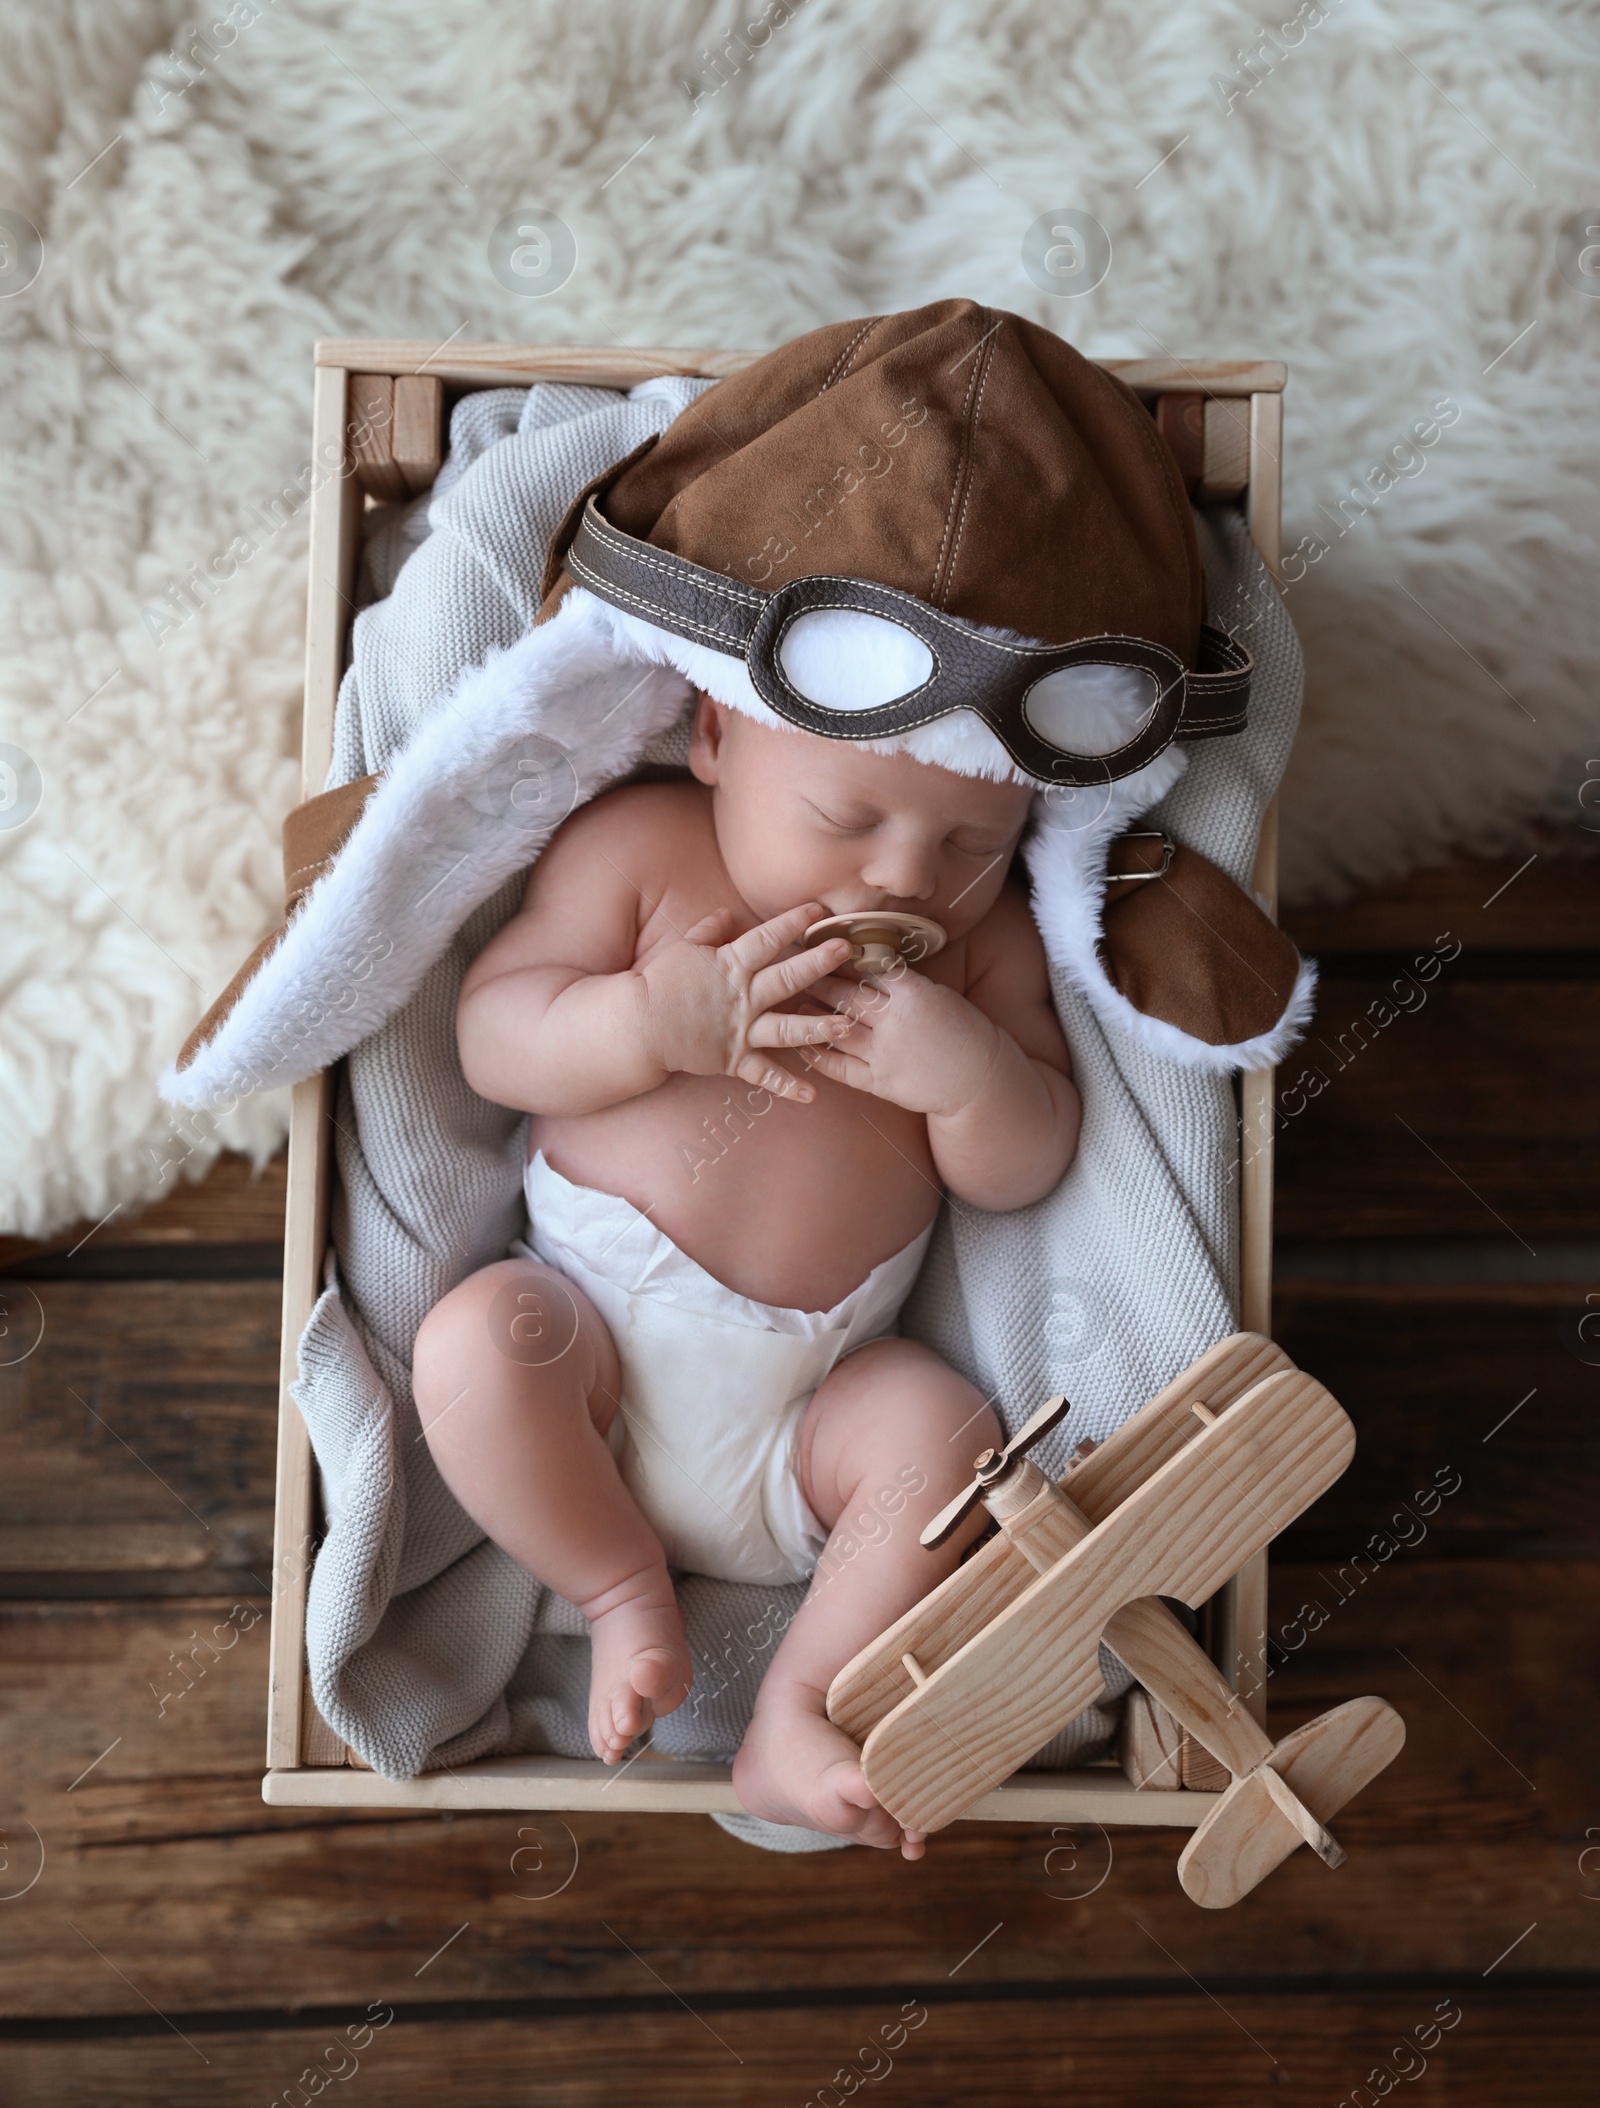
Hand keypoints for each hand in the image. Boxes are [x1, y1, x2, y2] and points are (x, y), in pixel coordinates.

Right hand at [636, 903, 856, 1102]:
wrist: (639, 1025)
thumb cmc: (660, 983)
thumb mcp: (684, 949)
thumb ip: (709, 930)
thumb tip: (728, 913)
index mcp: (732, 965)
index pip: (768, 939)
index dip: (793, 922)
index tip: (819, 910)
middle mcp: (743, 997)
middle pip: (788, 977)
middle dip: (819, 963)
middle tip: (846, 951)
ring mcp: (741, 1029)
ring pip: (787, 1028)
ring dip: (818, 1027)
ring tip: (848, 1026)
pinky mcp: (734, 1058)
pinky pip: (764, 1074)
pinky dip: (787, 1086)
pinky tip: (812, 1094)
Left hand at [799, 961, 1001, 1116]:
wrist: (980, 1080)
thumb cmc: (965, 1033)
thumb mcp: (940, 995)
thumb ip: (905, 984)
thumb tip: (870, 967)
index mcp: (914, 994)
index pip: (870, 970)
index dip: (845, 959)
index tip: (825, 948)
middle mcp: (896, 1022)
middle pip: (848, 996)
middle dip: (821, 980)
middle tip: (799, 968)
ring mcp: (886, 1054)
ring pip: (839, 1029)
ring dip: (814, 1015)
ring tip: (797, 1002)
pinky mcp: (880, 1083)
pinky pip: (841, 1068)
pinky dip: (820, 1057)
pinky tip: (804, 1046)